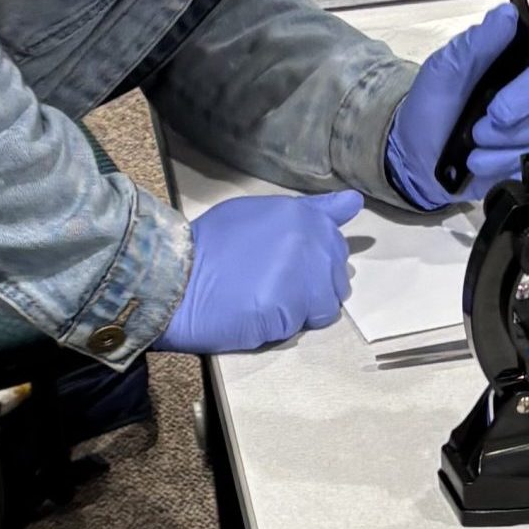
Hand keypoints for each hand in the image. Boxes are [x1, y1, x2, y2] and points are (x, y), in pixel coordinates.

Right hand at [155, 189, 361, 354]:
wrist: (175, 277)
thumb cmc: (209, 246)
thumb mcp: (259, 212)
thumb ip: (309, 211)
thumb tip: (353, 202)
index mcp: (302, 215)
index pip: (336, 238)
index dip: (319, 256)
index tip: (302, 262)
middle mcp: (311, 241)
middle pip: (336, 275)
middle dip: (313, 286)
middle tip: (271, 285)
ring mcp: (304, 275)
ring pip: (327, 304)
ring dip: (302, 309)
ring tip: (265, 300)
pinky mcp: (292, 309)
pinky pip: (304, 325)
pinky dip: (285, 326)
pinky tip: (257, 314)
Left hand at [384, 4, 528, 208]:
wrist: (416, 159)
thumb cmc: (428, 107)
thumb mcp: (443, 70)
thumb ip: (475, 44)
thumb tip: (507, 14)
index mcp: (510, 59)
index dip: (528, 81)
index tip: (500, 98)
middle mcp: (527, 88)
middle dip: (509, 118)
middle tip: (478, 124)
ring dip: (499, 144)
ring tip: (472, 143)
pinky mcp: (528, 153)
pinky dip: (500, 162)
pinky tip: (479, 160)